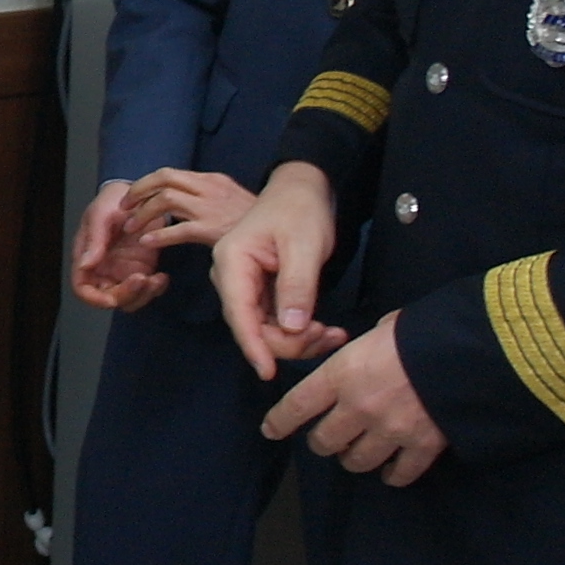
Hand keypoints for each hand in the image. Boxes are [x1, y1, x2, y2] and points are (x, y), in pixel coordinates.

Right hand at [68, 182, 164, 310]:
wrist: (139, 193)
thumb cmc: (114, 201)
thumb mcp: (101, 215)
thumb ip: (94, 239)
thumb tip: (85, 265)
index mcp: (87, 257)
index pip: (83, 288)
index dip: (94, 299)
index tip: (112, 300)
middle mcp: (104, 269)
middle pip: (109, 298)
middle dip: (126, 295)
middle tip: (141, 278)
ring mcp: (123, 271)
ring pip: (130, 299)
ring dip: (143, 295)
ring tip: (156, 279)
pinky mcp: (142, 269)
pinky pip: (147, 289)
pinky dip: (156, 289)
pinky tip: (162, 277)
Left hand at [119, 167, 256, 251]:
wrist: (282, 228)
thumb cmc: (253, 220)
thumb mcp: (229, 198)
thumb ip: (205, 198)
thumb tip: (179, 207)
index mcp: (210, 179)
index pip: (170, 174)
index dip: (146, 184)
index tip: (133, 195)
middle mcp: (208, 188)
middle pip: (163, 179)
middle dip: (138, 191)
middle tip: (124, 207)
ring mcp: (209, 207)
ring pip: (166, 201)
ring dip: (143, 214)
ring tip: (131, 227)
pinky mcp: (211, 229)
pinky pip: (177, 230)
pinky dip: (158, 236)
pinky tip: (147, 242)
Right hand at [208, 163, 352, 377]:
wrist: (301, 192)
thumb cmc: (300, 211)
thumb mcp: (304, 246)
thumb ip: (297, 287)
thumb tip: (292, 328)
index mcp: (232, 262)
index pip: (239, 313)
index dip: (254, 345)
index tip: (268, 373)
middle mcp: (232, 278)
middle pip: (253, 328)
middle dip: (289, 341)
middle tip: (329, 335)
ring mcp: (245, 287)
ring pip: (266, 330)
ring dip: (299, 340)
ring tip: (333, 333)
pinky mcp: (260, 294)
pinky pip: (276, 323)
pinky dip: (300, 332)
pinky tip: (325, 330)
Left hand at [261, 314, 447, 483]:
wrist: (466, 352)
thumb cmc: (419, 333)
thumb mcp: (380, 331)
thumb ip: (364, 349)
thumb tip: (367, 349)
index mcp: (342, 374)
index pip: (297, 406)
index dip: (280, 422)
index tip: (270, 430)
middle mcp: (358, 408)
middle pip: (324, 441)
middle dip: (322, 442)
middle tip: (326, 438)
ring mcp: (389, 431)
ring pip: (357, 461)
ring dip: (353, 459)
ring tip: (357, 453)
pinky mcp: (421, 446)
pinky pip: (400, 473)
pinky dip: (393, 475)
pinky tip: (391, 470)